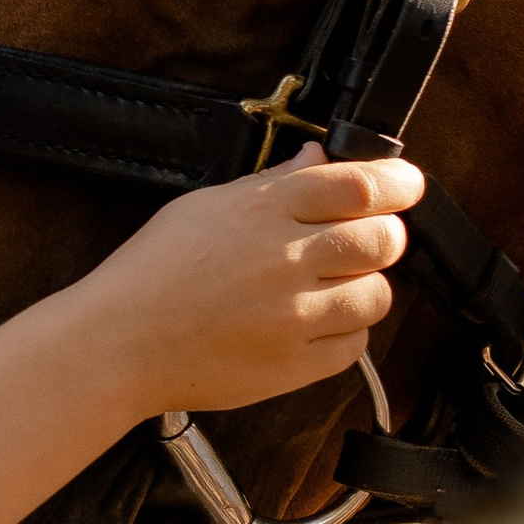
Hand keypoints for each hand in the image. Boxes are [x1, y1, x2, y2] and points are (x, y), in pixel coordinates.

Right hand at [70, 155, 422, 425]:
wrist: (117, 345)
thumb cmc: (151, 274)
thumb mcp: (203, 208)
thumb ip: (270, 183)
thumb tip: (318, 158)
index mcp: (262, 211)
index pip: (360, 184)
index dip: (398, 182)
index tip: (407, 185)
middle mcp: (284, 260)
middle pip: (383, 239)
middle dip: (385, 235)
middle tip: (366, 239)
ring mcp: (292, 316)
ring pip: (378, 295)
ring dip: (366, 286)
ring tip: (334, 286)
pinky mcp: (293, 365)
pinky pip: (354, 345)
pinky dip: (345, 332)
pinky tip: (314, 322)